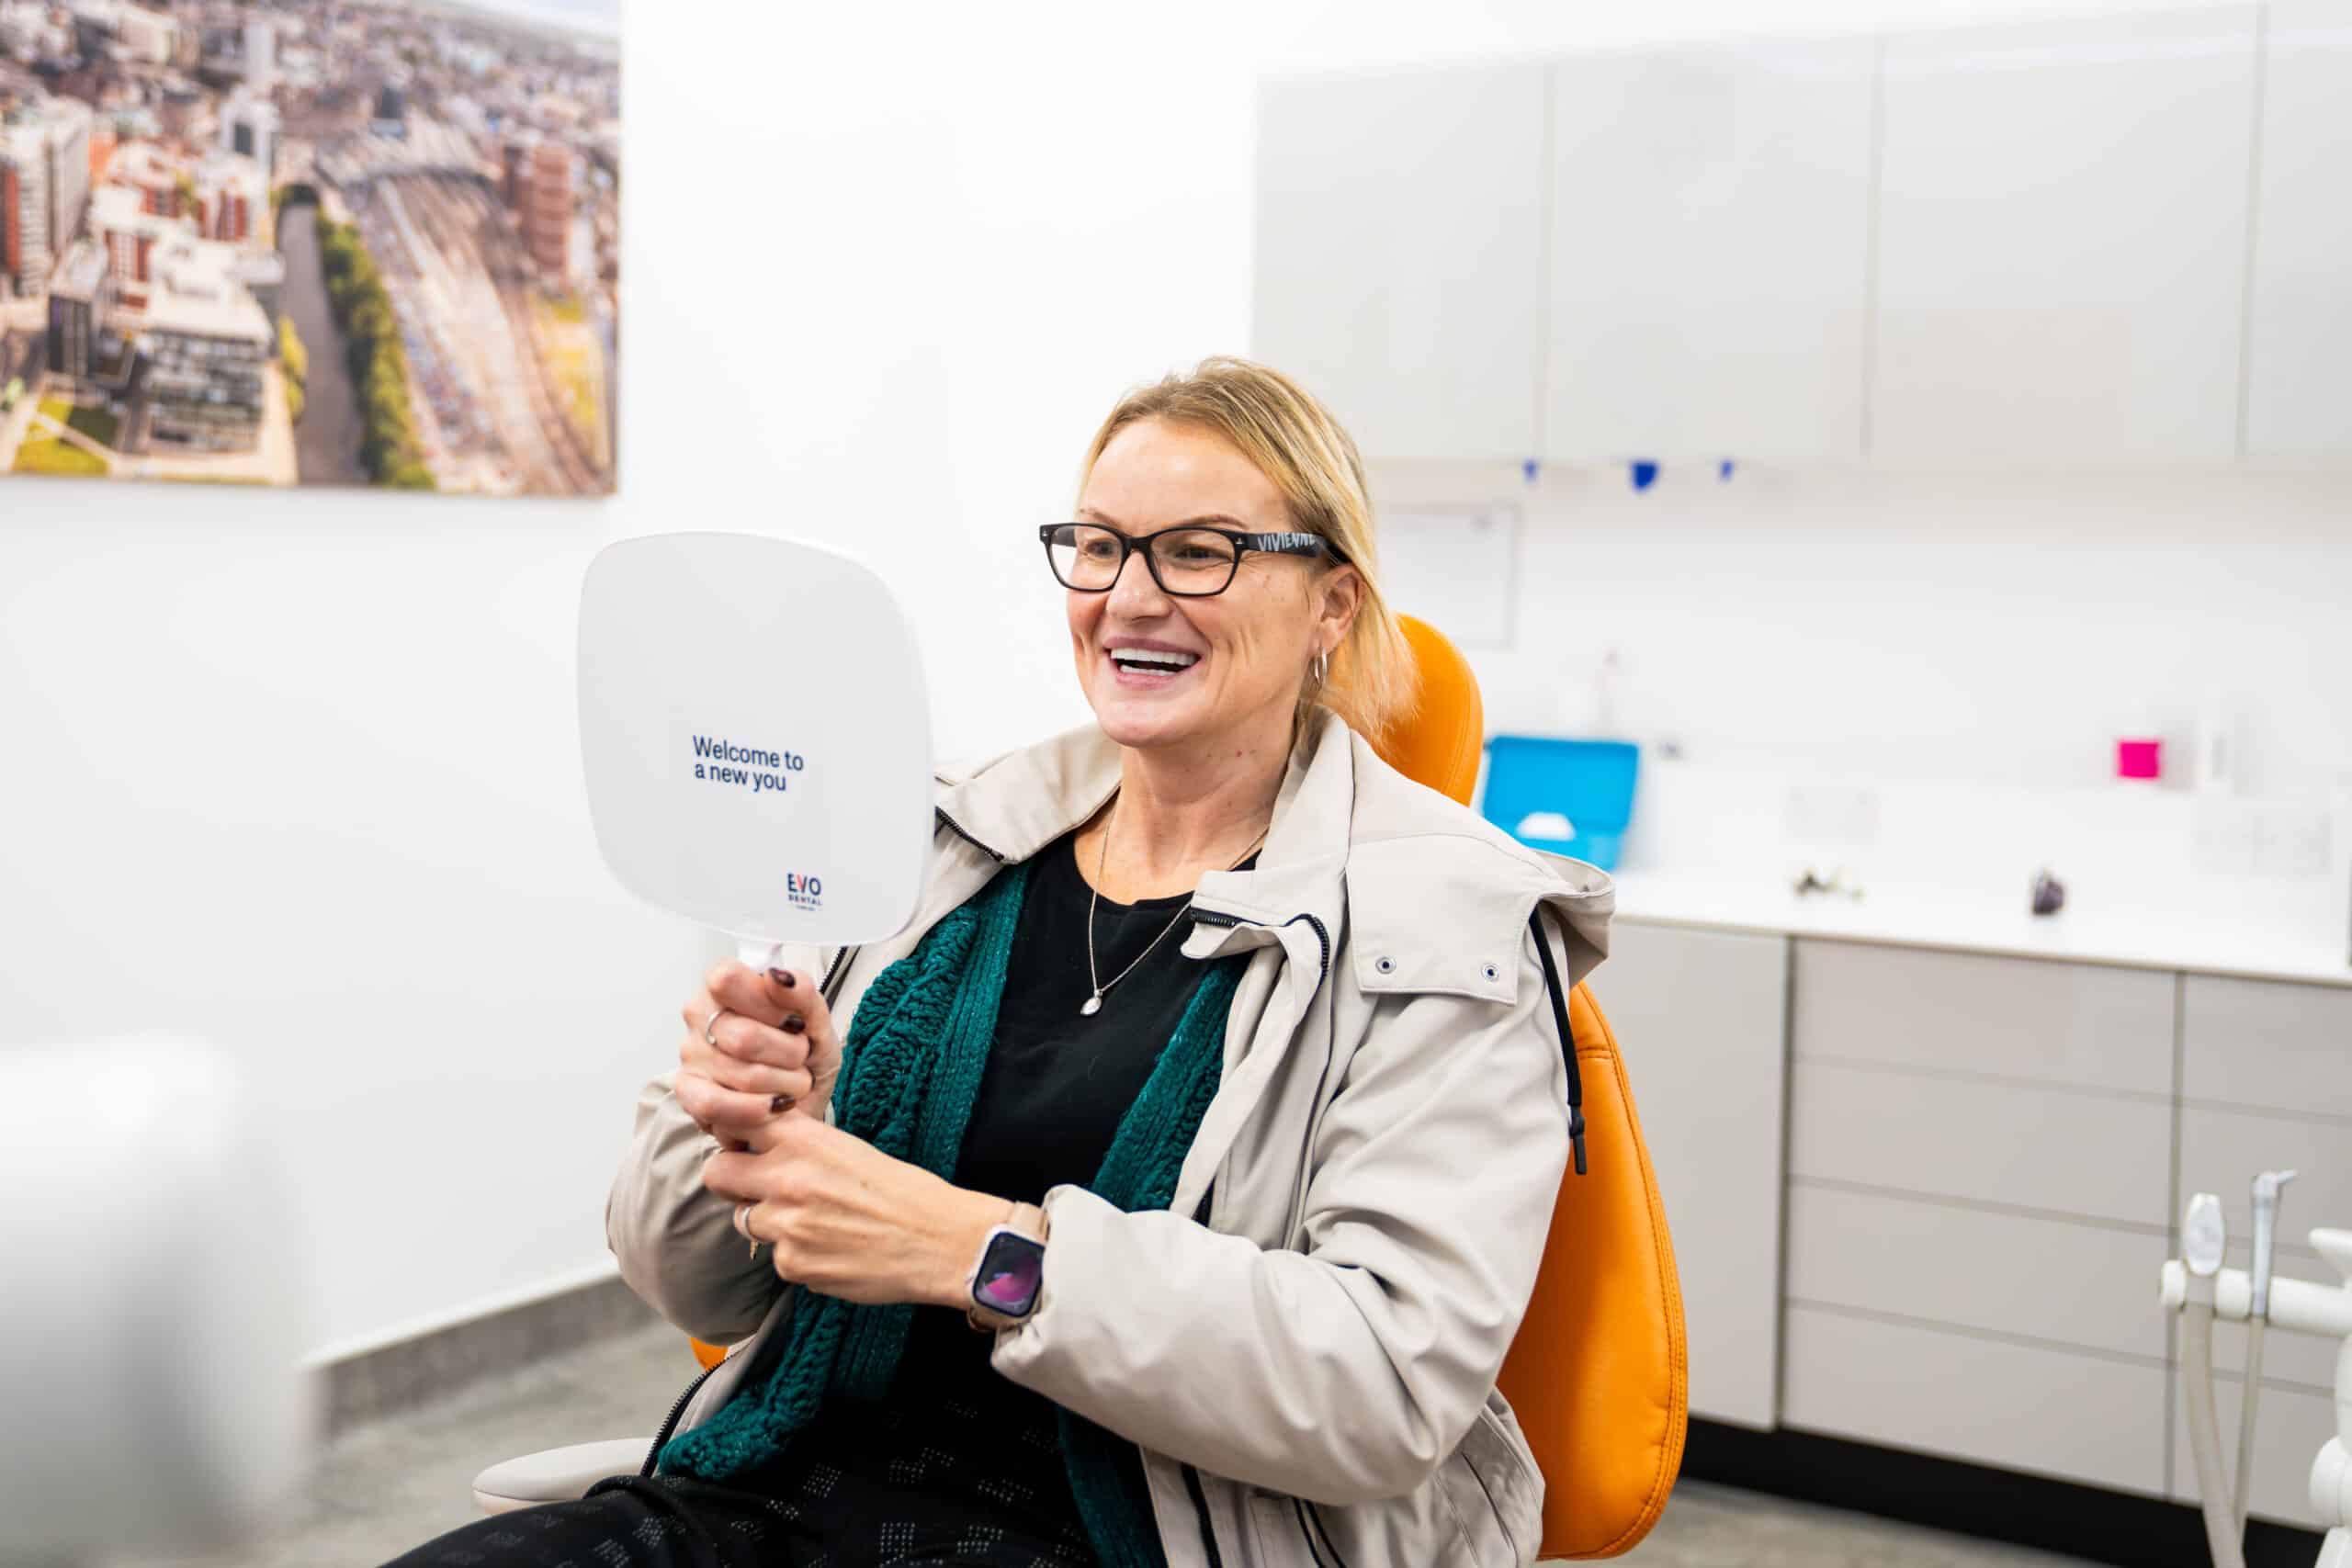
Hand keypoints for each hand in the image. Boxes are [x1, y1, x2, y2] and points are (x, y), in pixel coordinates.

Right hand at [674, 961, 844, 1147]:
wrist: (803, 1101)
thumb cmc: (804, 1055)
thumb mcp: (817, 1020)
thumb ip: (802, 993)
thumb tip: (779, 977)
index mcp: (726, 985)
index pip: (727, 979)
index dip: (768, 1005)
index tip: (794, 1022)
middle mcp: (700, 1015)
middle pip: (744, 1037)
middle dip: (790, 1054)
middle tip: (801, 1058)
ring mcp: (691, 1054)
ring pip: (741, 1075)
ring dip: (783, 1085)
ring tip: (792, 1082)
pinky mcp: (688, 1093)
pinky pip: (715, 1105)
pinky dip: (755, 1109)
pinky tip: (773, 1105)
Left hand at [701, 1114, 1007, 1308]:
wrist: (939, 1241)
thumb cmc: (903, 1191)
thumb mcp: (849, 1149)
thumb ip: (800, 1147)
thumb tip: (760, 1152)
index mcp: (804, 1140)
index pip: (737, 1122)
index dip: (735, 1134)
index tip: (740, 1143)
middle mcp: (786, 1178)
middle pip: (718, 1174)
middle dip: (731, 1181)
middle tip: (755, 1188)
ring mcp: (785, 1225)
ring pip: (745, 1221)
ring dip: (768, 1222)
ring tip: (814, 1223)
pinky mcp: (793, 1265)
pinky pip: (777, 1258)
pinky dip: (798, 1256)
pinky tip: (833, 1250)